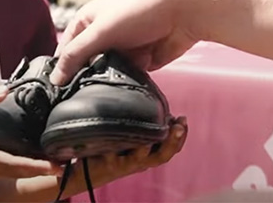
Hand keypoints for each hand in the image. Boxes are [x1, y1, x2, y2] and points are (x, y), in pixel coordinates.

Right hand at [0, 87, 59, 183]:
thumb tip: (4, 89)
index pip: (11, 164)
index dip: (35, 166)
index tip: (56, 166)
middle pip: (13, 173)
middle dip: (39, 169)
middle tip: (63, 162)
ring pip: (5, 175)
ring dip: (27, 169)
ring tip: (49, 160)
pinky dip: (12, 167)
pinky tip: (22, 158)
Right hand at [51, 0, 198, 85]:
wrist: (184, 10)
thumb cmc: (139, 8)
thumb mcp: (99, 31)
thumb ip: (75, 55)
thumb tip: (54, 78)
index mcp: (87, 21)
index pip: (65, 50)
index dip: (62, 68)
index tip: (60, 89)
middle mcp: (103, 34)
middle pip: (88, 64)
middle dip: (93, 73)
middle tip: (94, 81)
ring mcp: (123, 48)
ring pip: (110, 73)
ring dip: (116, 74)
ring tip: (125, 67)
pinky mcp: (142, 60)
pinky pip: (130, 76)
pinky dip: (134, 75)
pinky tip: (141, 67)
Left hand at [64, 117, 187, 195]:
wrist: (88, 169)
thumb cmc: (112, 148)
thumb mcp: (132, 135)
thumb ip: (144, 124)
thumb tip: (156, 104)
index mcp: (149, 153)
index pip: (171, 147)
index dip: (181, 136)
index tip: (183, 120)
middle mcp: (140, 161)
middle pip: (162, 156)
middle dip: (173, 141)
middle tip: (178, 126)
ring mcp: (124, 163)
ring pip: (141, 157)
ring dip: (148, 146)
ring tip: (151, 135)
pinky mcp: (107, 163)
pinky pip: (113, 156)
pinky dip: (116, 149)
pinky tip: (118, 138)